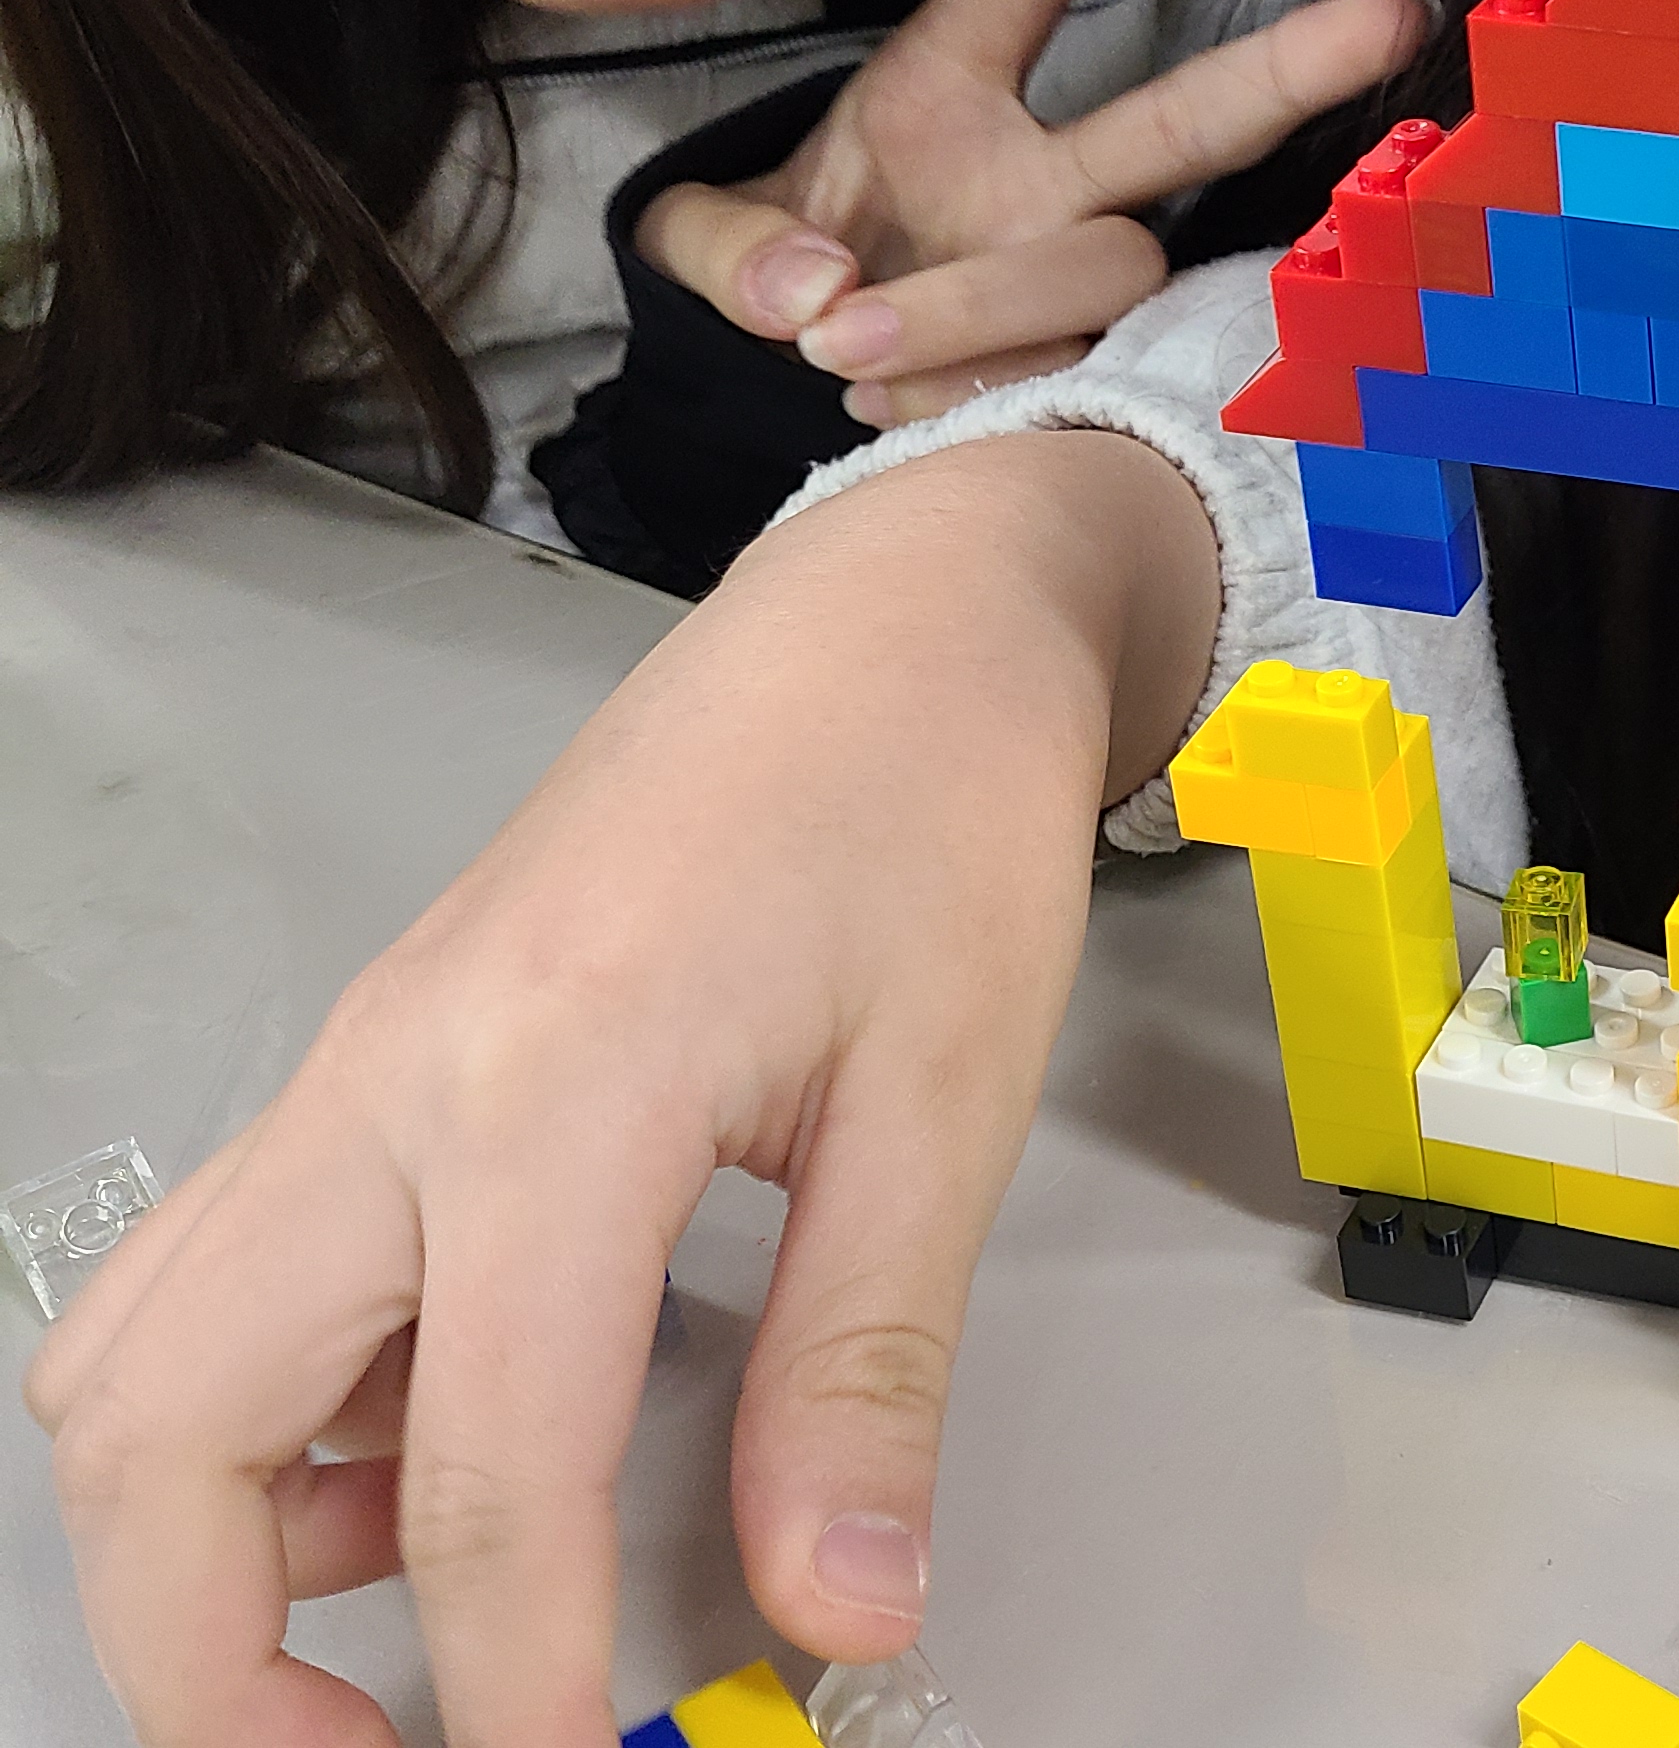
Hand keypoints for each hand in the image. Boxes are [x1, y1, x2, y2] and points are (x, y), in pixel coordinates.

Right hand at [26, 431, 1220, 1746]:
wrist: (887, 625)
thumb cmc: (926, 809)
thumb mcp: (945, 1103)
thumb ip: (868, 1369)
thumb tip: (841, 1604)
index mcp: (554, 1086)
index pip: (483, 1468)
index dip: (515, 1677)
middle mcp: (396, 1083)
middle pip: (164, 1432)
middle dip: (215, 1658)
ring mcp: (360, 1070)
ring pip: (145, 1361)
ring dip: (212, 1541)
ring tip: (405, 1640)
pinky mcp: (377, 1070)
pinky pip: (232, 1287)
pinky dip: (278, 1426)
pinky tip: (433, 1469)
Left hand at [640, 0, 1431, 426]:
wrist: (807, 393)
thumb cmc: (787, 278)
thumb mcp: (714, 239)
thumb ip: (735, 255)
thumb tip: (816, 298)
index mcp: (953, 83)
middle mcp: (1046, 172)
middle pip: (1187, 117)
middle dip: (1293, 63)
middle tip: (1395, 8)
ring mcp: (1079, 275)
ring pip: (1097, 271)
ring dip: (964, 312)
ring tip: (845, 351)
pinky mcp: (1097, 374)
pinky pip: (1053, 382)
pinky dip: (952, 403)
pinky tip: (893, 408)